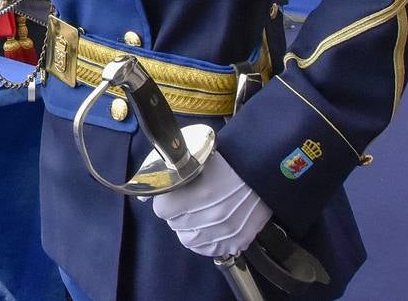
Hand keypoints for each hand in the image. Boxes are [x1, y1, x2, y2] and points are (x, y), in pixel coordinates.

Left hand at [150, 152, 271, 258]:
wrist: (263, 167)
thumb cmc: (226, 159)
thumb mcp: (193, 158)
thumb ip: (168, 175)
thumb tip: (144, 195)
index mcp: (197, 193)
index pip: (162, 210)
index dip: (166, 201)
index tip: (173, 194)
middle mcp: (210, 216)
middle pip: (175, 226)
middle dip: (177, 214)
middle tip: (188, 202)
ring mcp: (225, 231)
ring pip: (190, 240)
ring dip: (190, 228)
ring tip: (199, 214)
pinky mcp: (238, 240)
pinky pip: (211, 250)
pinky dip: (207, 241)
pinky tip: (210, 227)